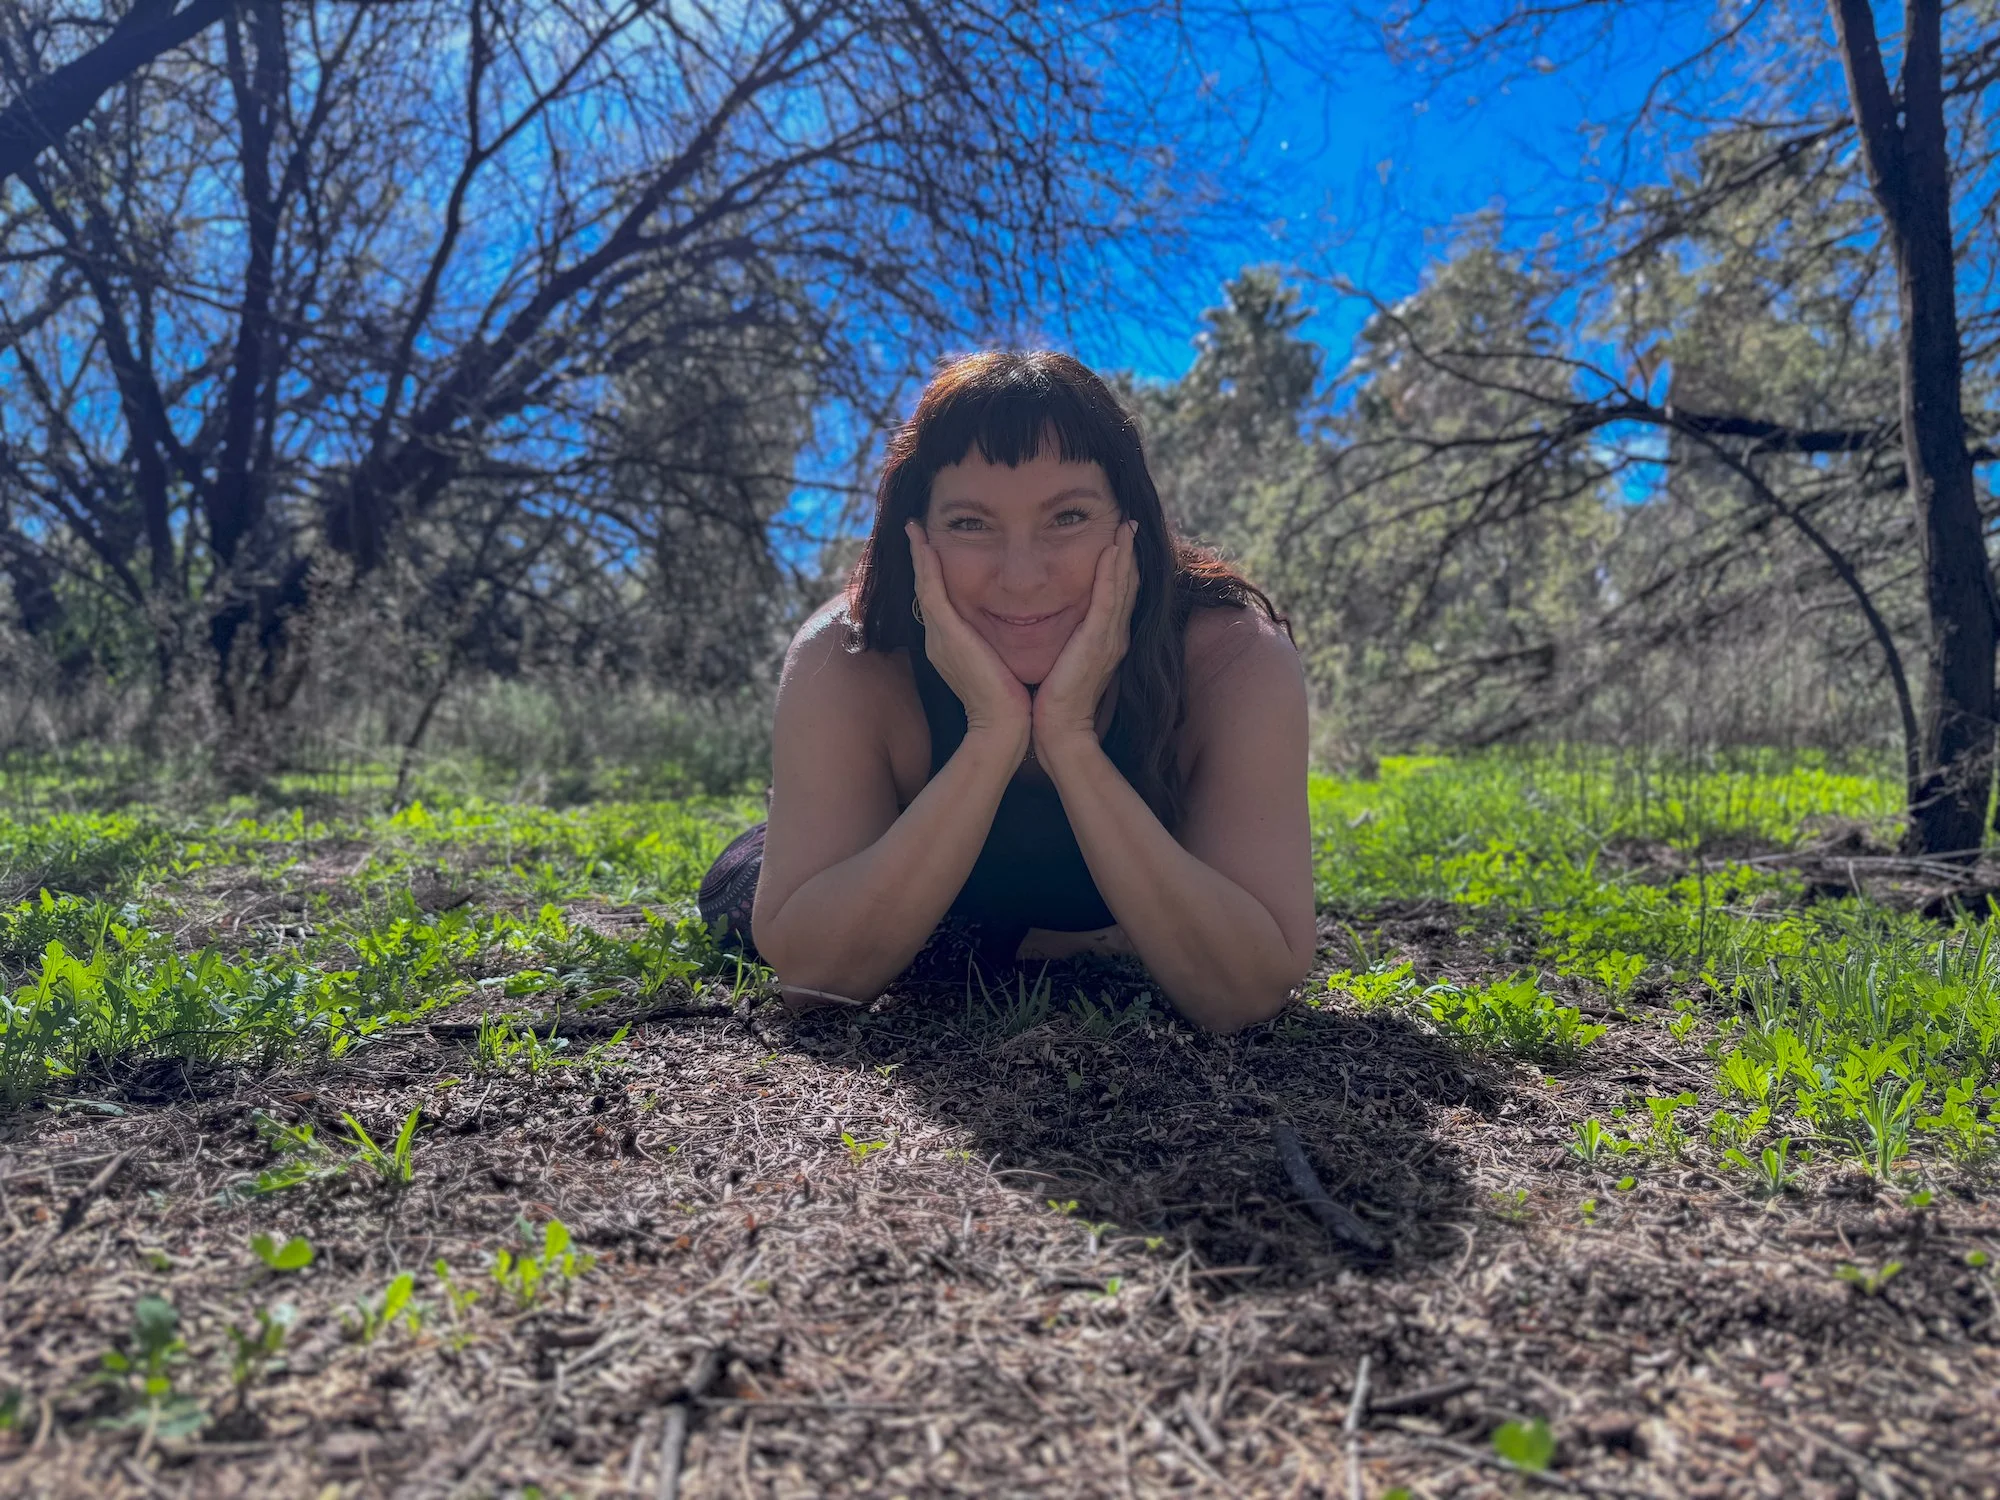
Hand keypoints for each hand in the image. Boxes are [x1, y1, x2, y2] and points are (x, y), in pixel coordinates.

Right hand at [906, 521, 1031, 747]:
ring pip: (924, 585)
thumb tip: (1008, 636)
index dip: (932, 575)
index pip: (939, 602)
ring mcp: (938, 635)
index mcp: (951, 645)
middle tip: (913, 528)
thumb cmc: (1010, 703)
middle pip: (925, 590)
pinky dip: (924, 563)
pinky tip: (921, 539)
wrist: (1004, 727)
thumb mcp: (1001, 666)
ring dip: (919, 553)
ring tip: (913, 525)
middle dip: (920, 559)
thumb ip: (997, 649)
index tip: (929, 548)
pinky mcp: (945, 633)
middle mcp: (938, 638)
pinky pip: (930, 589)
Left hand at [1033, 518, 1137, 761]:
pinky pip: (1109, 598)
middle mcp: (1114, 636)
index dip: (1120, 568)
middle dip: (1128, 554)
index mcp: (1104, 640)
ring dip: (1125, 554)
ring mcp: (1110, 638)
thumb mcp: (1062, 662)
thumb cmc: (1053, 702)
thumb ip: (1065, 641)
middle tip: (1129, 523)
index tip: (1118, 540)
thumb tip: (1051, 624)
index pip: (1116, 596)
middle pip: (1126, 585)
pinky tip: (1113, 549)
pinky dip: (1113, 571)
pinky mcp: (1099, 642)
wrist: (1057, 732)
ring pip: (1122, 586)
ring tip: (1126, 526)